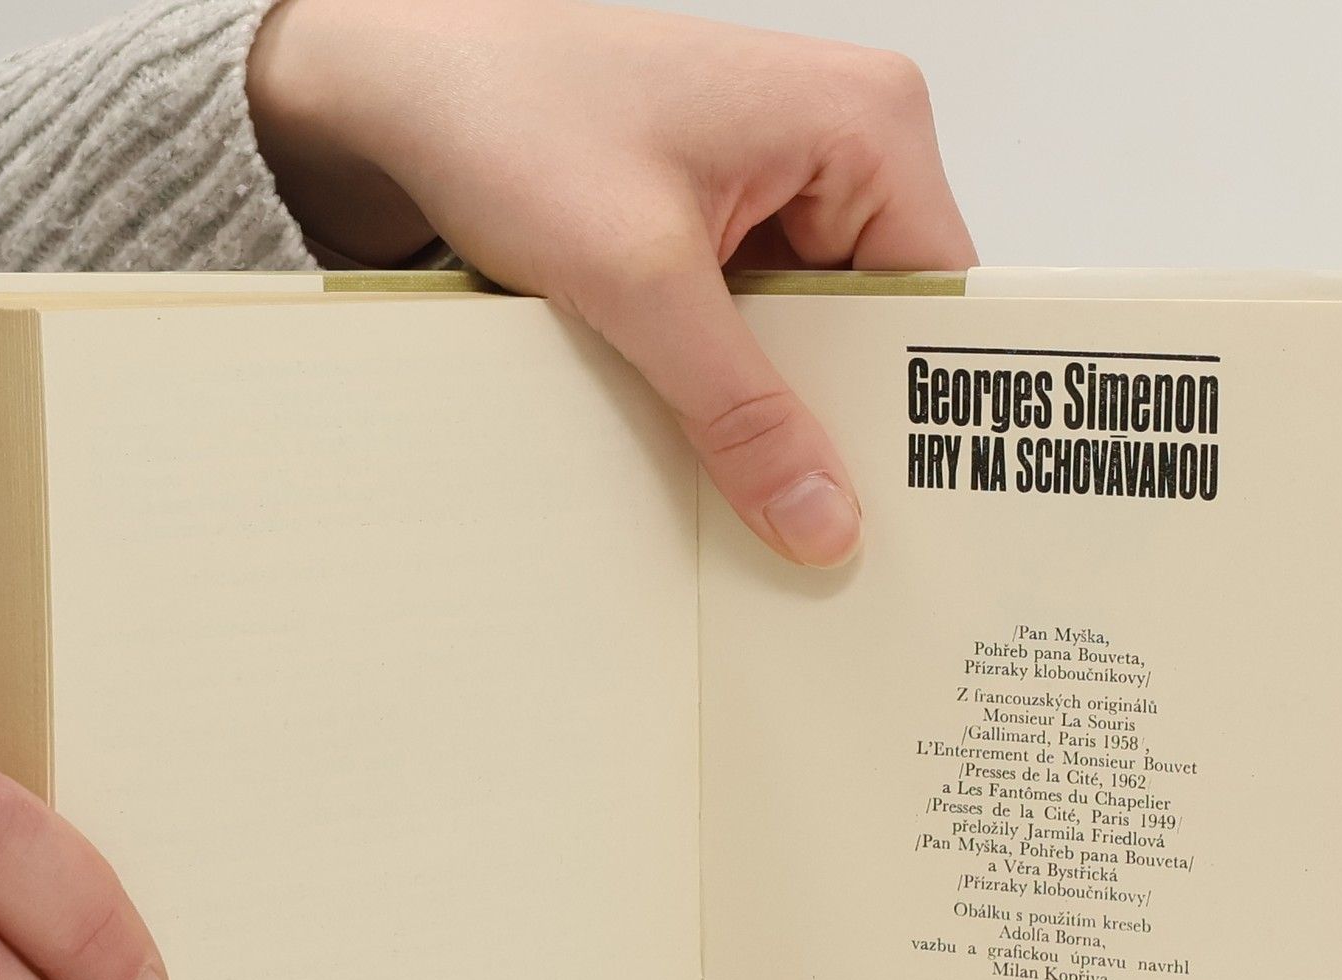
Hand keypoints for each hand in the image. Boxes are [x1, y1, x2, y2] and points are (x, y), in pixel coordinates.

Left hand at [247, 0, 975, 566]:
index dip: (926, 408)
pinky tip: (711, 442)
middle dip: (846, 422)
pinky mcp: (724, 230)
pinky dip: (735, 393)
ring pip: (820, 342)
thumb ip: (740, 410)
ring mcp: (780, 191)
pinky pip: (762, 334)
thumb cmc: (508, 111)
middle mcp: (838, 147)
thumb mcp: (640, 281)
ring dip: (780, 413)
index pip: (944, 297)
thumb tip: (820, 516)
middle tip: (821, 525)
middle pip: (886, 328)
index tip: (904, 508)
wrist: (398, 91)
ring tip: (758, 488)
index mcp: (864, 122)